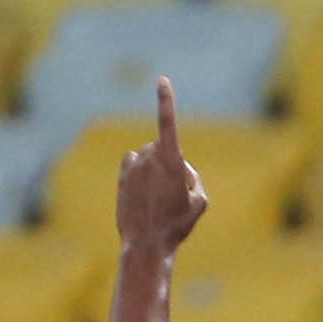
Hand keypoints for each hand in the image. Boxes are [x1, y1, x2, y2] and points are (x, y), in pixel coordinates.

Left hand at [117, 79, 207, 256]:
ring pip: (151, 157)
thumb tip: (181, 169)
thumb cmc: (176, 224)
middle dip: (173, 164)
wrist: (146, 241)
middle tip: (176, 195)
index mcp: (170, 161)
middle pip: (166, 149)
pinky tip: (145, 194)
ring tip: (160, 200)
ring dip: (158, 171)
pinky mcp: (123, 174)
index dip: (166, 101)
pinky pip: (135, 163)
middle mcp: (148, 157)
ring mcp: (133, 165)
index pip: (168, 124)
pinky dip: (142, 172)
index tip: (162, 80)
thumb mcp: (200, 202)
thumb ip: (194, 178)